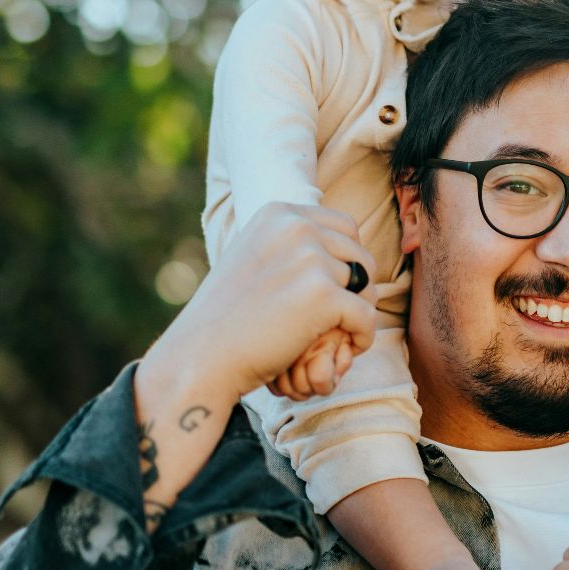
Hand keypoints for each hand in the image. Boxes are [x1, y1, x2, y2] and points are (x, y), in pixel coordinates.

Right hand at [137, 203, 377, 438]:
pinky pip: (367, 315)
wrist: (201, 356)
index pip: (345, 227)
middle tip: (339, 317)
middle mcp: (297, 228)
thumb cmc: (227, 316)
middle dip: (357, 287)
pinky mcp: (323, 295)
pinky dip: (362, 337)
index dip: (347, 260)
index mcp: (280, 214)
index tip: (332, 289)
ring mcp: (311, 259)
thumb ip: (291, 244)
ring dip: (356, 313)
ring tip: (334, 334)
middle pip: (360, 254)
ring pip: (366, 285)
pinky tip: (346, 349)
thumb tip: (341, 241)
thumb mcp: (254, 257)